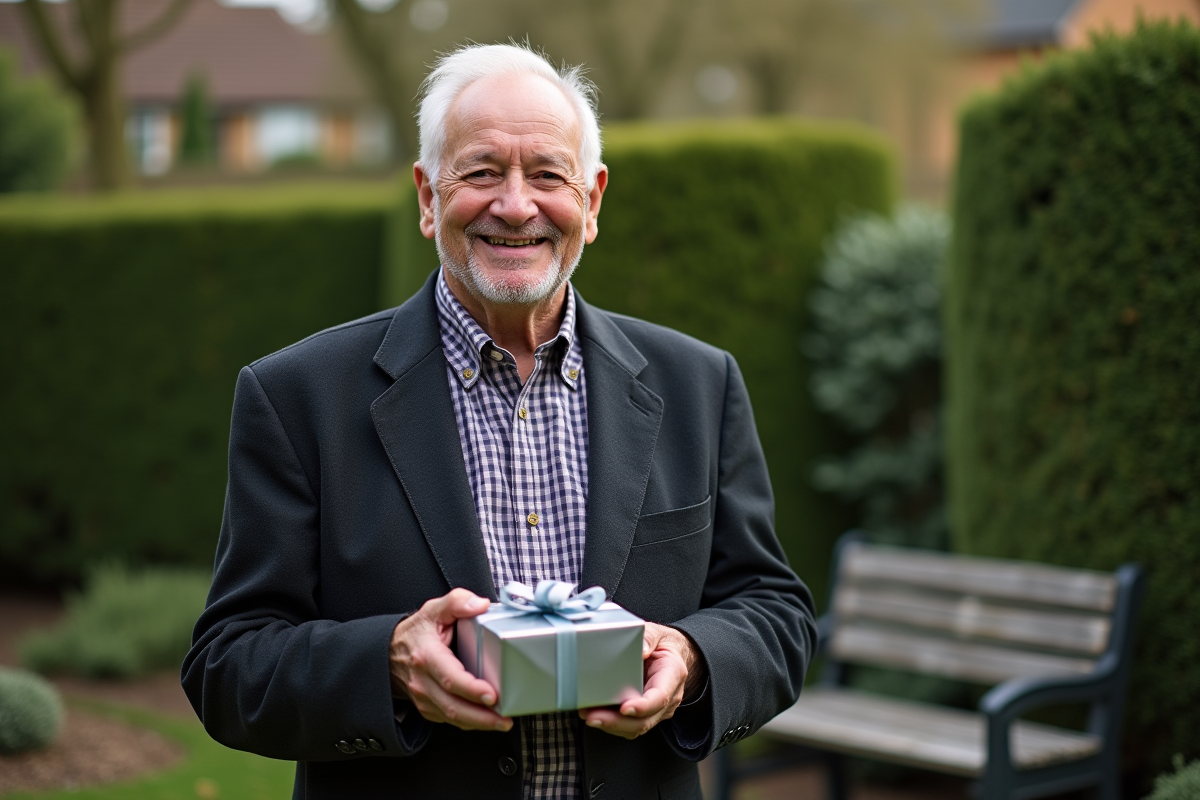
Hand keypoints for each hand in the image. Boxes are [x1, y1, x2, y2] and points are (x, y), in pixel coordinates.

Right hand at [389, 588, 512, 731]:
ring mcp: (424, 697)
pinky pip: (449, 720)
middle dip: (482, 717)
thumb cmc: (416, 632)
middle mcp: (423, 681)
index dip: (471, 689)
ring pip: (452, 718)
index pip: (450, 678)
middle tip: (505, 719)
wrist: (388, 653)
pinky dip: (469, 723)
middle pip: (453, 707)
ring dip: (478, 724)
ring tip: (502, 723)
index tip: (492, 695)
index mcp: (427, 656)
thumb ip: (457, 601)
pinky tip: (486, 721)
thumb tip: (480, 604)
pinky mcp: (427, 707)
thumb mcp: (434, 610)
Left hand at [578, 622, 703, 738]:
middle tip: (594, 717)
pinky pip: (629, 726)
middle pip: (645, 720)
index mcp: (672, 676)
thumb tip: (641, 649)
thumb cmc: (663, 645)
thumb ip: (648, 638)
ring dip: (610, 726)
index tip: (625, 708)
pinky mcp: (645, 715)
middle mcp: (668, 698)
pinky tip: (595, 716)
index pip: (660, 697)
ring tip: (589, 716)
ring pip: (635, 728)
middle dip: (617, 722)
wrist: (673, 655)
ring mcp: (657, 710)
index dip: (642, 706)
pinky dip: (611, 725)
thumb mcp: (657, 634)